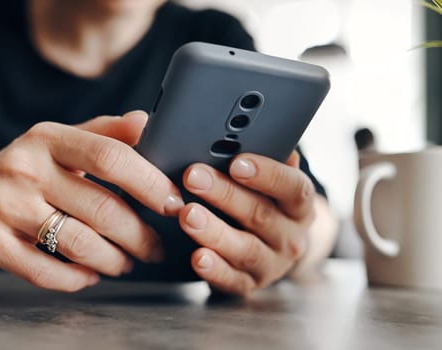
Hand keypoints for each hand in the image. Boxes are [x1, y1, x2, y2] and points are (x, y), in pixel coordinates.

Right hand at [0, 111, 183, 291]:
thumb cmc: (25, 171)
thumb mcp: (58, 144)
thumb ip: (103, 133)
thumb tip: (148, 121)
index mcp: (46, 137)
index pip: (110, 156)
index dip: (150, 183)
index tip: (173, 204)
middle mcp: (22, 166)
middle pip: (102, 208)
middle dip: (140, 235)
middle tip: (155, 248)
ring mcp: (1, 204)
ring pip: (79, 244)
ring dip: (114, 260)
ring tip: (127, 263)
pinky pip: (45, 272)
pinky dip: (77, 279)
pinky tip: (90, 275)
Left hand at [178, 151, 315, 296]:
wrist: (274, 249)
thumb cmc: (264, 202)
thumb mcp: (269, 181)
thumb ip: (263, 156)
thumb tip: (253, 129)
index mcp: (298, 204)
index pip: (293, 187)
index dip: (268, 174)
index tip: (238, 162)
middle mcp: (290, 235)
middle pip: (260, 215)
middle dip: (225, 194)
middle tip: (193, 176)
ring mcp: (272, 263)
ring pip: (245, 248)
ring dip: (214, 231)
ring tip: (187, 214)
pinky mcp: (250, 284)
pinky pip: (233, 280)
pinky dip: (215, 269)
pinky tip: (197, 256)